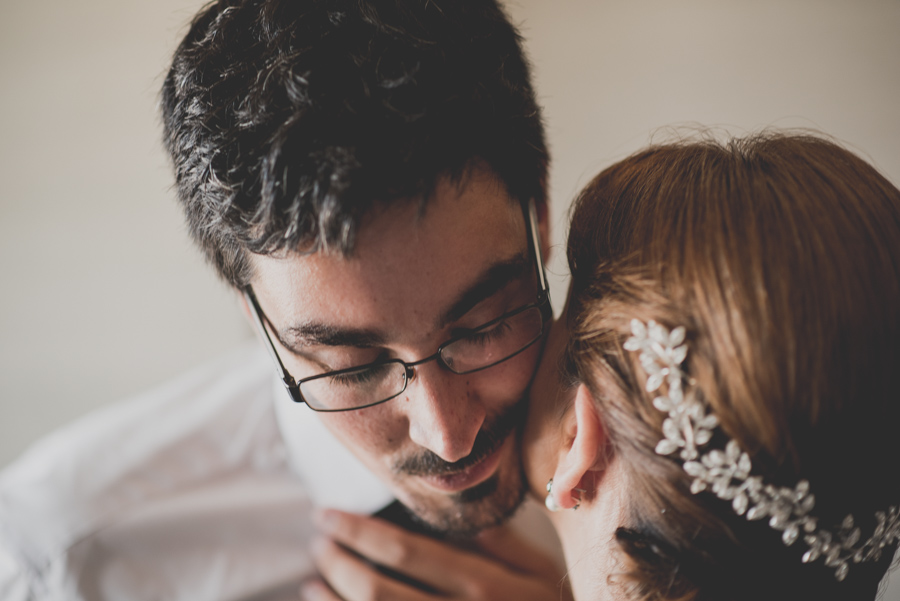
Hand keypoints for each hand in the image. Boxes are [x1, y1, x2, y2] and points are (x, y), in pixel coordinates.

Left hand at [300, 508, 572, 600]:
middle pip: (378, 590)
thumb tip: (460, 512)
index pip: (408, 553)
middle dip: (340, 561)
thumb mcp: (543, 573)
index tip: (330, 514)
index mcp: (484, 587)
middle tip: (318, 539)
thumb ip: (503, 542)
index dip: (361, 532)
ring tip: (312, 579)